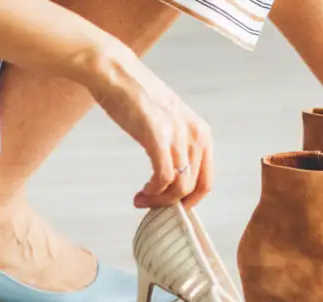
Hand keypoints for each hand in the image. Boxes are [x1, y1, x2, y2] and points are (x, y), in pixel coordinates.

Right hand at [85, 51, 213, 208]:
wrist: (115, 74)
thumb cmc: (136, 97)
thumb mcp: (169, 122)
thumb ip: (176, 146)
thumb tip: (172, 178)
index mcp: (202, 132)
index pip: (207, 181)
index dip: (189, 200)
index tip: (170, 205)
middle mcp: (196, 135)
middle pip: (194, 188)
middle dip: (172, 205)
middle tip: (151, 206)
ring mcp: (178, 136)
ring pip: (179, 188)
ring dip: (159, 201)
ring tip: (141, 200)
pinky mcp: (157, 137)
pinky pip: (163, 178)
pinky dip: (152, 192)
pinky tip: (140, 193)